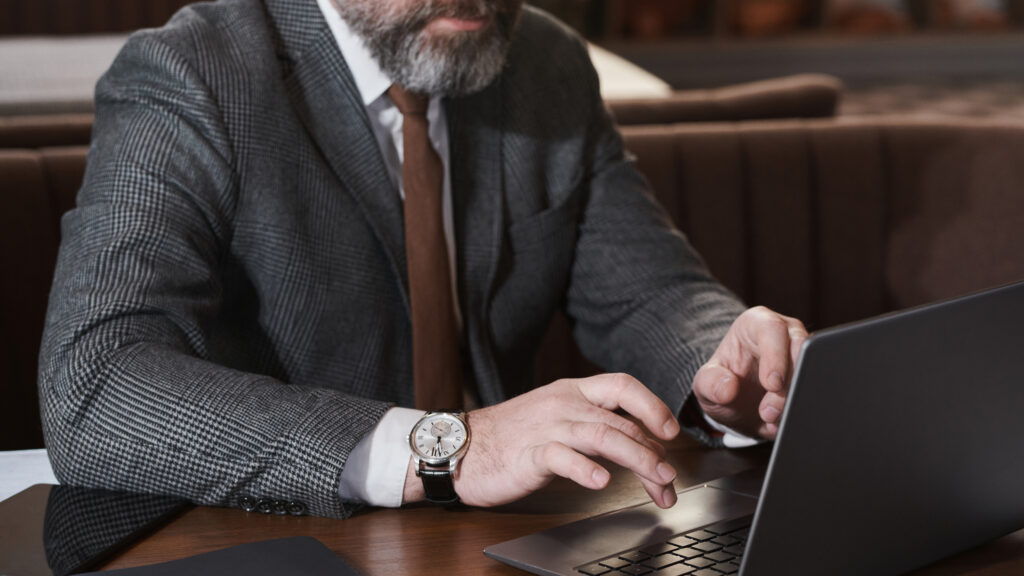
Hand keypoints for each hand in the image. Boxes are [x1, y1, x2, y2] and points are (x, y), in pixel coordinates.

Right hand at [404, 374, 680, 507]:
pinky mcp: (527, 453)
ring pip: (601, 434)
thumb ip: (594, 426)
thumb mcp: (557, 420)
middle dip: (653, 452)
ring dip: (635, 457)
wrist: (460, 447)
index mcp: (572, 391)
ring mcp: (546, 427)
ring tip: (656, 479)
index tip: (671, 431)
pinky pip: (560, 457)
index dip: (652, 405)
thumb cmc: (511, 437)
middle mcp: (563, 404)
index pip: (622, 386)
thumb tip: (639, 446)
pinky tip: (600, 481)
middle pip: (620, 420)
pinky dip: (583, 468)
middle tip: (670, 479)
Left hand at [692, 306, 807, 439]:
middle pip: (800, 349)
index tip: (771, 384)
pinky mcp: (811, 375)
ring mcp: (802, 355)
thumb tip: (728, 387)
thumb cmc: (721, 382)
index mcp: (755, 324)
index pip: (772, 329)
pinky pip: (816, 389)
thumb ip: (710, 383)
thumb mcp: (704, 383)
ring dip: (796, 399)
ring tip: (772, 420)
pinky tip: (782, 423)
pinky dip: (801, 409)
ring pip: (813, 370)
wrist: (736, 403)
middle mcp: (784, 334)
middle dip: (788, 384)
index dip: (775, 356)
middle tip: (769, 412)